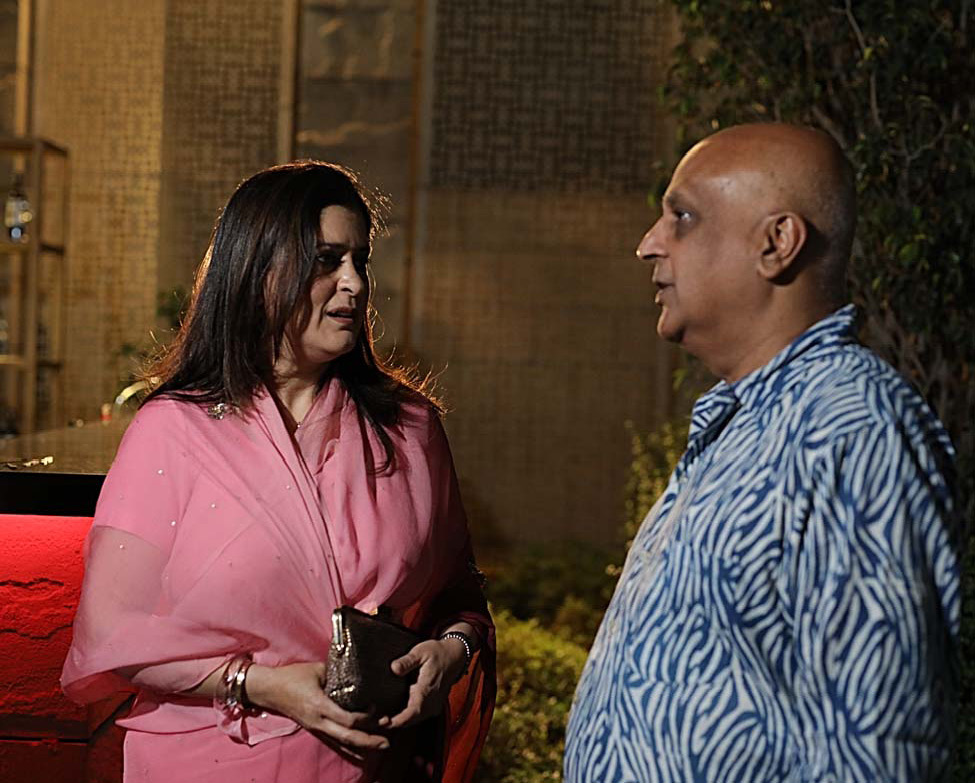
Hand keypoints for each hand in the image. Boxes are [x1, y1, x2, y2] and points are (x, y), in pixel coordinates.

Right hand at [244, 662, 389, 756]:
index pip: (347, 719)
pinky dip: (350, 743)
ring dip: (362, 743)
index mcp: (319, 705)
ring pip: (341, 742)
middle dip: (369, 740)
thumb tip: (356, 673)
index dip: (365, 717)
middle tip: (387, 741)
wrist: (268, 689)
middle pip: (347, 737)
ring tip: (380, 744)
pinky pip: (334, 739)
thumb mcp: (316, 669)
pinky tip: (361, 745)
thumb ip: (337, 673)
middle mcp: (318, 721)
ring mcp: (315, 727)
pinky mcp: (314, 728)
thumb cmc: (291, 676)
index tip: (377, 708)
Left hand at [382, 638, 466, 729]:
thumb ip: (407, 661)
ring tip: (382, 718)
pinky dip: (408, 718)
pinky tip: (396, 713)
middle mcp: (432, 701)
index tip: (383, 722)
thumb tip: (394, 668)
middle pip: (411, 720)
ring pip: (415, 720)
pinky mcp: (434, 706)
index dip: (398, 721)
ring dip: (400, 722)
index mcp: (427, 689)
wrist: (455, 656)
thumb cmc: (437, 653)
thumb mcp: (421, 652)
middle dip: (394, 723)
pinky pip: (419, 717)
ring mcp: (434, 705)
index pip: (412, 712)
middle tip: (376, 720)